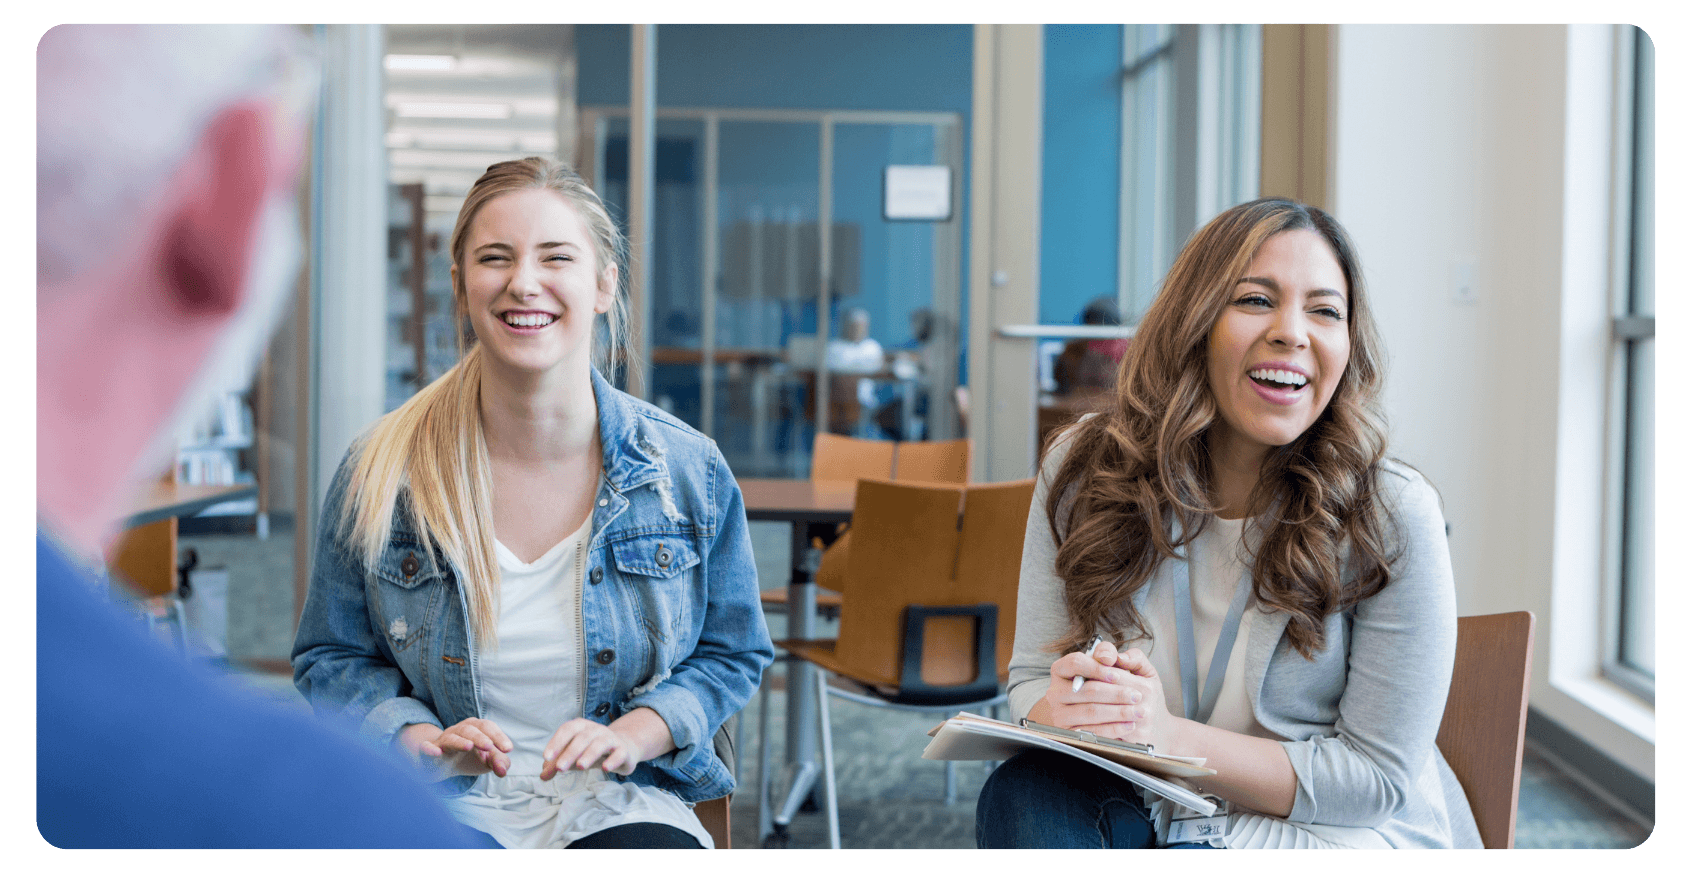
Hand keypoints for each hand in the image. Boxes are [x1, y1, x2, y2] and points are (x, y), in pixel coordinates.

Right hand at [401, 719, 512, 779]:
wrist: (441, 766)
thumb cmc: (469, 759)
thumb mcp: (487, 761)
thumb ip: (499, 762)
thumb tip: (503, 770)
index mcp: (475, 728)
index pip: (488, 727)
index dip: (498, 736)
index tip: (508, 749)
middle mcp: (459, 731)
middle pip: (470, 729)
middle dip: (480, 737)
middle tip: (489, 747)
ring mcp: (443, 741)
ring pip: (451, 738)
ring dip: (460, 742)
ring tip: (469, 747)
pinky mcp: (429, 752)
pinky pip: (427, 748)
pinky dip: (430, 749)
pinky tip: (436, 753)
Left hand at [541, 718, 642, 779]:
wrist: (623, 748)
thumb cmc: (592, 751)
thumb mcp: (573, 756)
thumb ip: (557, 765)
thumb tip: (542, 776)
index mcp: (581, 727)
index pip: (567, 730)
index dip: (556, 742)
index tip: (547, 757)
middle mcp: (596, 730)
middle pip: (582, 738)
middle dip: (570, 752)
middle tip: (559, 768)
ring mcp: (611, 739)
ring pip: (600, 743)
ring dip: (589, 754)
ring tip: (580, 767)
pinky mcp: (623, 751)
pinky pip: (619, 753)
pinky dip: (612, 760)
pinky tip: (605, 768)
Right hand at [1042, 642, 1179, 750]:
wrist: (1092, 719)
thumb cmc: (1105, 687)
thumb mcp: (1111, 666)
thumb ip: (1113, 653)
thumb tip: (1115, 657)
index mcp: (1062, 670)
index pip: (1075, 663)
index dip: (1096, 668)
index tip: (1117, 675)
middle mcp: (1056, 692)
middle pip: (1086, 690)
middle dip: (1116, 693)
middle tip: (1137, 696)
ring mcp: (1060, 714)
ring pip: (1091, 711)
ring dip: (1118, 712)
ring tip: (1138, 712)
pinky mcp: (1068, 733)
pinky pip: (1093, 731)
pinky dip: (1113, 728)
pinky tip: (1129, 725)